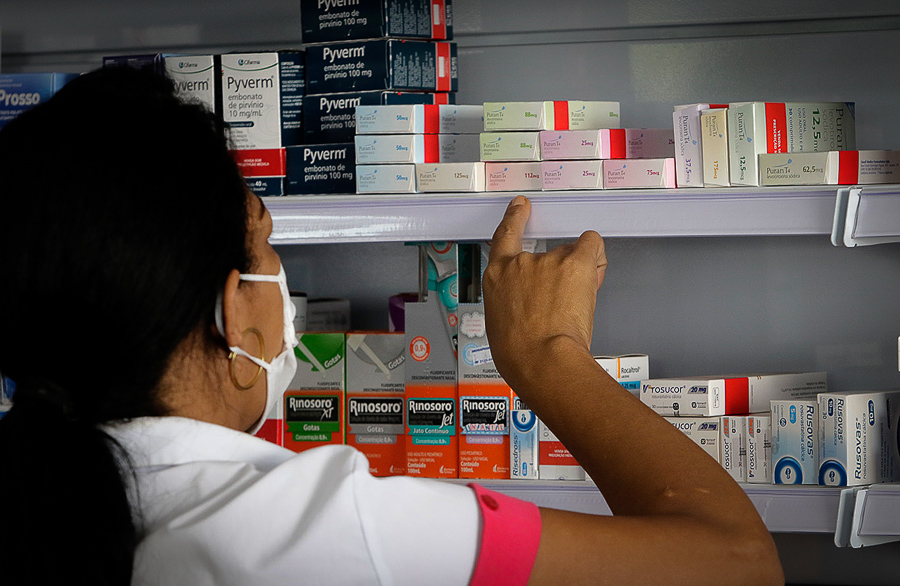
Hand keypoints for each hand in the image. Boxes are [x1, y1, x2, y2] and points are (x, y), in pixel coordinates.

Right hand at [482, 195, 606, 391]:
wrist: (541, 360)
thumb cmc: (520, 354)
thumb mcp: (502, 325)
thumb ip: (515, 303)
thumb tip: (531, 306)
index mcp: (497, 278)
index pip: (504, 237)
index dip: (515, 219)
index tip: (520, 207)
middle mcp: (520, 264)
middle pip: (545, 253)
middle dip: (557, 273)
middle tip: (562, 299)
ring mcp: (547, 261)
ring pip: (571, 255)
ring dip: (577, 274)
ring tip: (575, 304)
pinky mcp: (574, 263)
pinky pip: (591, 244)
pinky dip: (596, 254)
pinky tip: (595, 270)